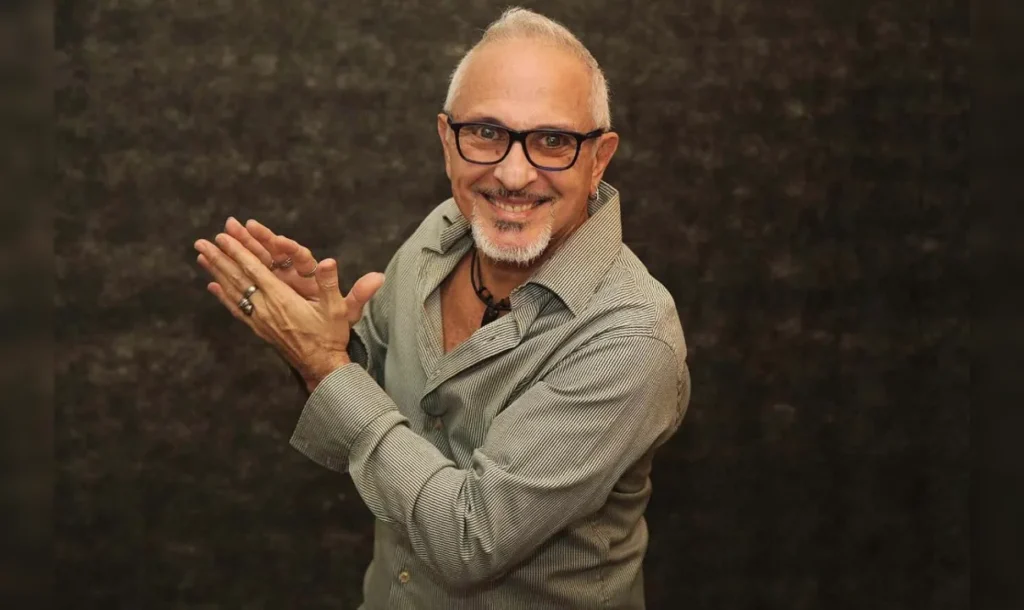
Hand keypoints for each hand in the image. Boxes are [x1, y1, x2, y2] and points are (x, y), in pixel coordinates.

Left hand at [194, 232, 384, 387]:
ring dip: (216, 273)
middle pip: (237, 278)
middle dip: (219, 258)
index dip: (238, 251)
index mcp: (282, 299)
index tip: (222, 236)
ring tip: (201, 257)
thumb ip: (329, 284)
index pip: (255, 270)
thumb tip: (328, 260)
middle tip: (200, 243)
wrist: (321, 366)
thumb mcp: (337, 309)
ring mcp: (260, 319)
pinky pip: (237, 308)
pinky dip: (223, 296)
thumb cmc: (330, 336)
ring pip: (233, 291)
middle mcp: (265, 308)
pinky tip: (213, 287)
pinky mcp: (259, 329)